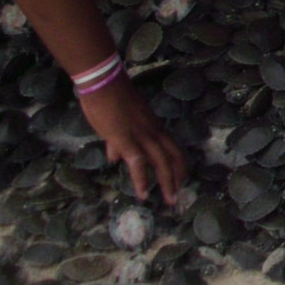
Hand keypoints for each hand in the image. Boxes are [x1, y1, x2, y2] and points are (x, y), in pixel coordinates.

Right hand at [80, 79, 187, 203]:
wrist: (103, 83)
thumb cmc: (109, 100)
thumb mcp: (120, 122)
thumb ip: (118, 142)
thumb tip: (115, 158)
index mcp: (153, 126)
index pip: (172, 148)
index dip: (178, 165)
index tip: (180, 180)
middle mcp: (153, 132)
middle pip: (172, 157)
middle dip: (177, 178)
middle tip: (178, 198)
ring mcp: (141, 135)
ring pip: (161, 161)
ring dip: (167, 182)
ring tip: (170, 200)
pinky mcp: (125, 139)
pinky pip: (138, 163)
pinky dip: (142, 180)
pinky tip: (143, 193)